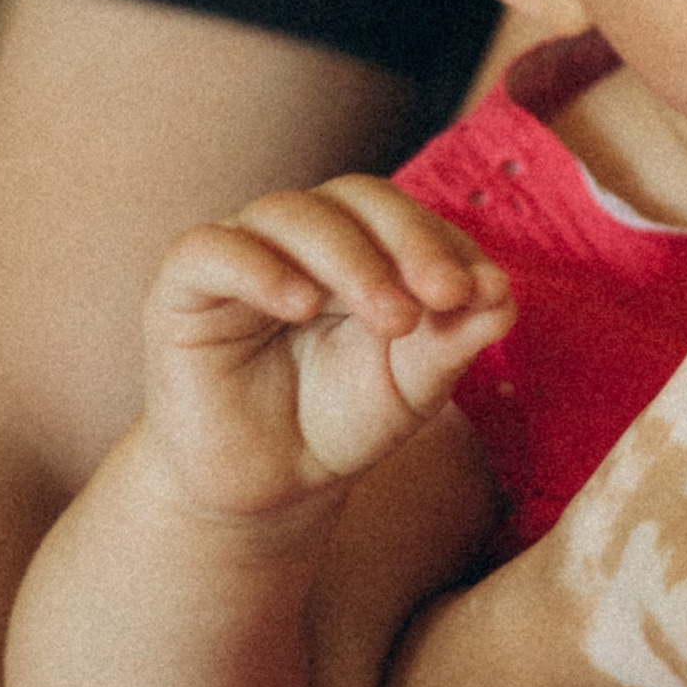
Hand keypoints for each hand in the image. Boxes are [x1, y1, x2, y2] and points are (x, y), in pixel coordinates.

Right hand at [140, 177, 513, 516]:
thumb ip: (455, 340)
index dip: (445, 243)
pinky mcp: (183, 288)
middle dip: (406, 242)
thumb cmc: (341, 422)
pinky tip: (300, 304)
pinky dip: (258, 266)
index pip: (407, 215)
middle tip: (441, 298)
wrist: (267, 488)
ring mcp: (242, 254)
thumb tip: (504, 295)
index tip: (482, 294)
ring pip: (289, 213)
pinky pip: (210, 249)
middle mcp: (304, 237)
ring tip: (390, 319)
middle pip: (355, 197)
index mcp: (364, 244)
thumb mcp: (412, 387)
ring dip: (349, 258)